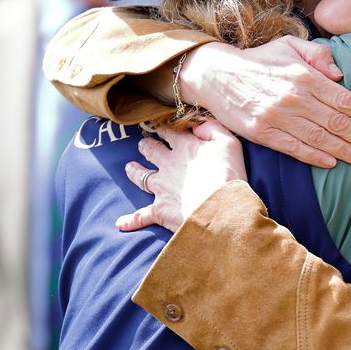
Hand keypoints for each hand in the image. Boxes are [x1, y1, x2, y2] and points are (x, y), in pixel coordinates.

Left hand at [117, 121, 245, 231]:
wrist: (221, 209)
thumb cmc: (229, 176)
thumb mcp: (229, 143)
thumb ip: (213, 128)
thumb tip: (196, 125)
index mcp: (185, 148)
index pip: (169, 133)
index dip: (164, 129)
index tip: (161, 128)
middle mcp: (168, 165)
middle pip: (151, 151)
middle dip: (146, 146)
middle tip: (143, 144)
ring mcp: (161, 188)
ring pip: (141, 177)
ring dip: (134, 171)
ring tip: (130, 167)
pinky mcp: (160, 210)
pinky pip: (142, 216)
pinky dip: (132, 220)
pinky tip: (121, 223)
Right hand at [179, 37, 350, 168]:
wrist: (215, 74)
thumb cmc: (258, 61)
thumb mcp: (289, 45)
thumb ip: (318, 54)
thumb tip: (341, 74)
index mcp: (304, 75)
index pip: (345, 99)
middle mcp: (293, 96)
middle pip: (337, 121)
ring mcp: (277, 116)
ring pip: (319, 138)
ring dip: (346, 151)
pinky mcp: (262, 132)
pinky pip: (293, 148)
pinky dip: (315, 157)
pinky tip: (333, 163)